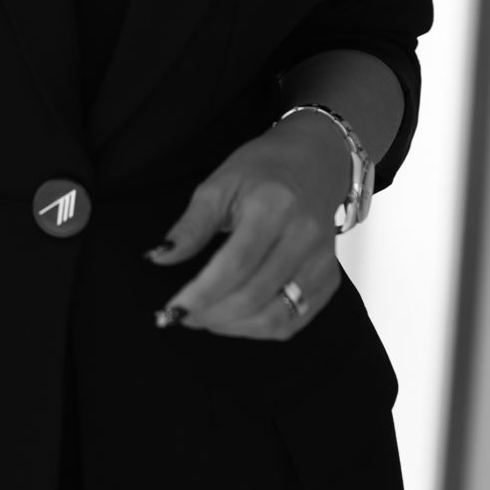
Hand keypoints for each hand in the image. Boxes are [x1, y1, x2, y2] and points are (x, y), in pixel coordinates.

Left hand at [146, 112, 352, 340]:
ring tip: (207, 317)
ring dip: (234, 327)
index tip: (172, 310)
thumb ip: (190, 226)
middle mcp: (304, 237)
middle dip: (211, 315)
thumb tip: (160, 258)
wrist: (314, 161)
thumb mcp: (219, 185)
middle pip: (254, 296)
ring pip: (276, 317)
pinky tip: (237, 318)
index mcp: (274, 208)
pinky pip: (295, 320)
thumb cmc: (262, 171)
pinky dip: (260, 328)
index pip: (235, 265)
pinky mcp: (330, 278)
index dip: (201, 295)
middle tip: (183, 316)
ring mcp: (322, 261)